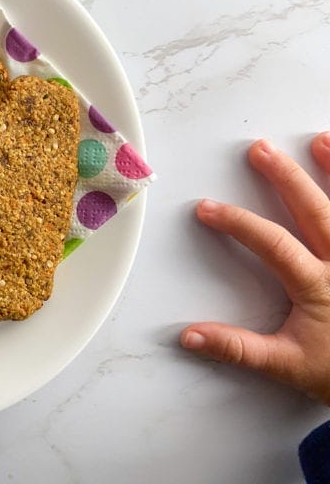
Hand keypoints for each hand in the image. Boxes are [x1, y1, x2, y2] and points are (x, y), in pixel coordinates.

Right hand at [181, 132, 329, 404]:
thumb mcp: (287, 365)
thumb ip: (237, 348)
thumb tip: (190, 336)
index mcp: (318, 286)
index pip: (273, 243)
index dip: (238, 223)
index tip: (208, 208)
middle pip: (315, 210)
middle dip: (286, 177)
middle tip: (261, 150)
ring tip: (320, 140)